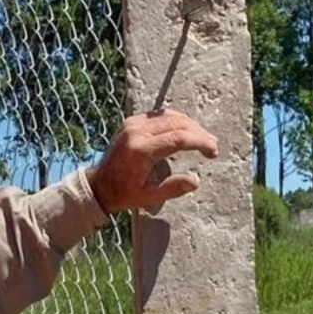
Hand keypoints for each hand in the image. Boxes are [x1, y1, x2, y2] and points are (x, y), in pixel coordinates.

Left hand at [87, 110, 218, 213]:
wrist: (99, 185)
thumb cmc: (123, 194)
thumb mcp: (148, 197)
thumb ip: (172, 188)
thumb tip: (196, 181)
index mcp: (140, 151)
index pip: (179, 138)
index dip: (200, 142)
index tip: (213, 151)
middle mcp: (136, 132)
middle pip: (177, 123)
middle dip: (199, 133)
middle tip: (213, 146)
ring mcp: (132, 124)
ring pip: (170, 116)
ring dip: (190, 125)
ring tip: (203, 139)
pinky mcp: (131, 122)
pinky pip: (159, 116)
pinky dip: (176, 121)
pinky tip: (187, 131)